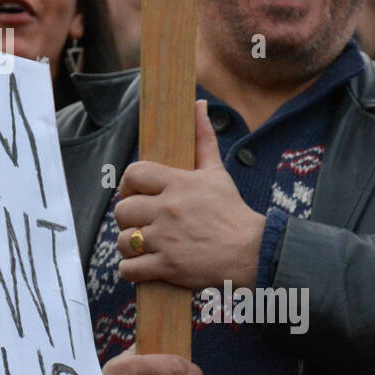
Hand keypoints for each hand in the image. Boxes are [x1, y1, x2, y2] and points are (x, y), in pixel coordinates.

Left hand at [114, 100, 265, 290]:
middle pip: (122, 210)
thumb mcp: (216, 172)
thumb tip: (198, 105)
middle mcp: (168, 209)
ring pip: (123, 240)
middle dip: (128, 218)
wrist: (252, 253)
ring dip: (130, 245)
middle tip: (141, 222)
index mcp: (177, 184)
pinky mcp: (167, 266)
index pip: (132, 174)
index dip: (129, 185)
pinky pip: (129, 269)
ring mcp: (166, 239)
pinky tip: (142, 266)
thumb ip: (203, 139)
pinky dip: (131, 270)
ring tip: (144, 245)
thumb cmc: (232, 212)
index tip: (136, 194)